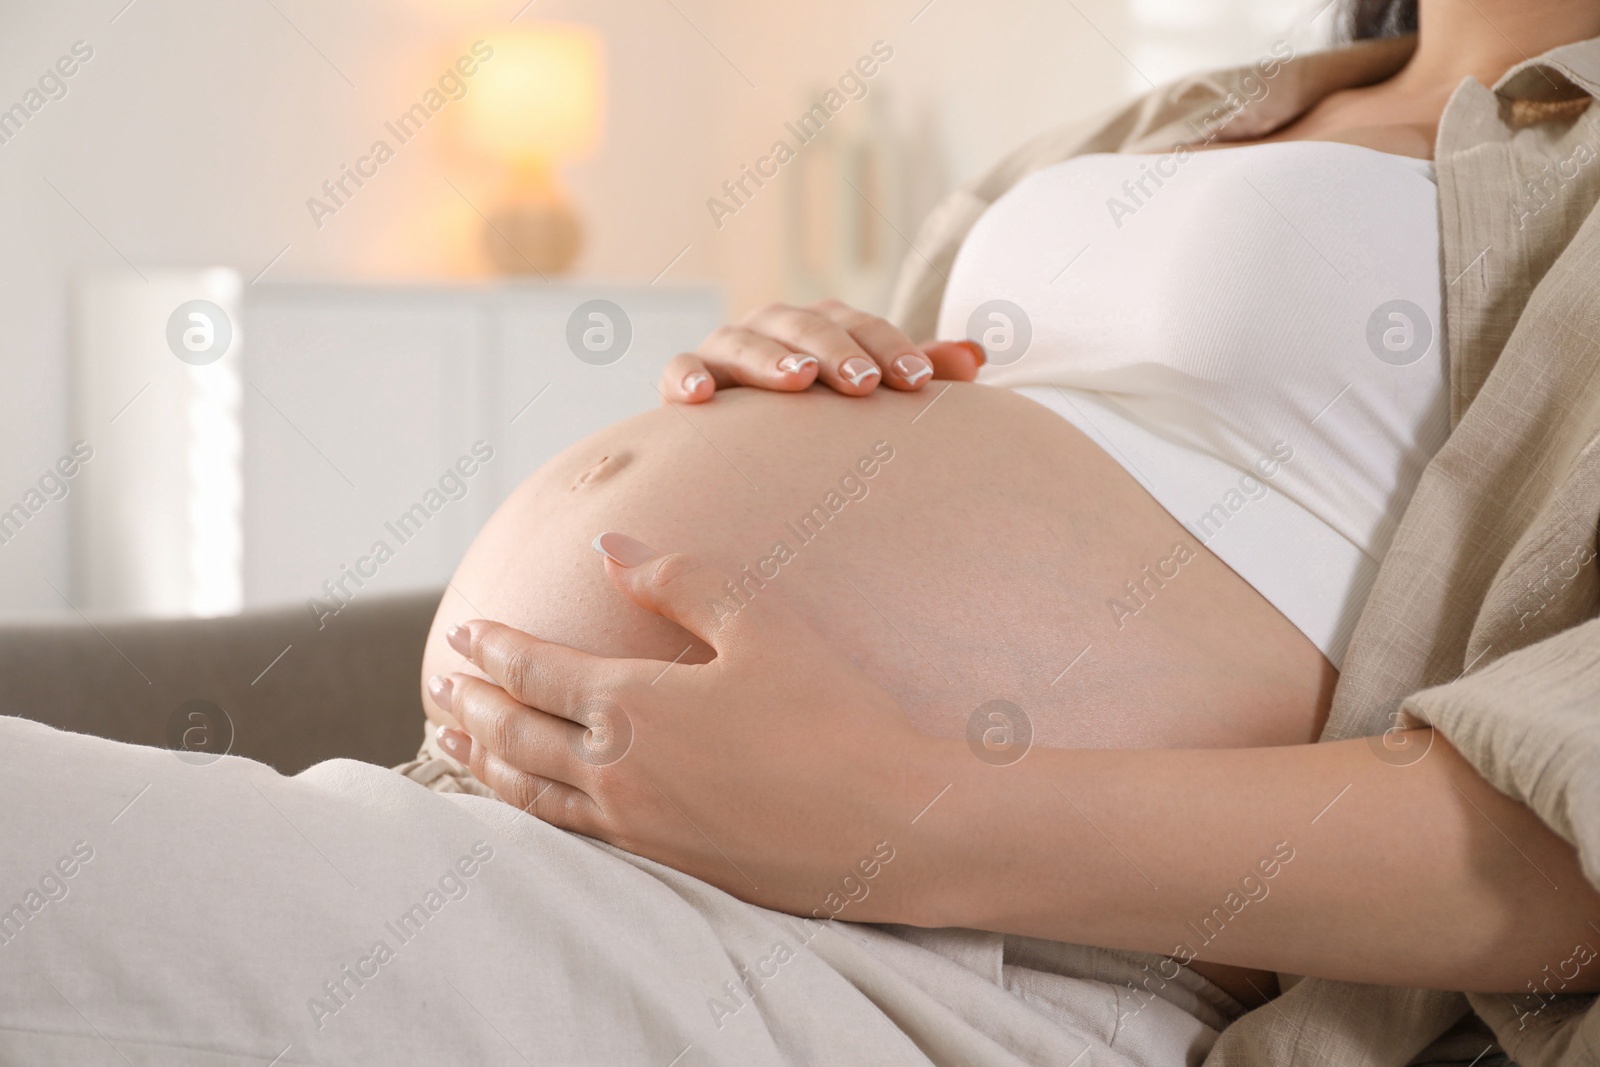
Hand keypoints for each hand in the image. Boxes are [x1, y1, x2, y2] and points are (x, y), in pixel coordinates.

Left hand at [425, 532, 950, 920]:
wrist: (896, 824)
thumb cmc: (834, 714)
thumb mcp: (760, 622)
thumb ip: (678, 580)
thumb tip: (609, 550)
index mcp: (633, 707)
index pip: (535, 673)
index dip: (495, 650)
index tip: (464, 634)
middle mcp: (618, 773)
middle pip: (516, 736)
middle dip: (470, 708)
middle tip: (437, 687)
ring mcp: (638, 828)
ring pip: (532, 794)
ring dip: (484, 765)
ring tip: (452, 748)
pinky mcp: (667, 865)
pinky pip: (570, 835)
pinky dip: (528, 812)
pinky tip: (529, 806)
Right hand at [660, 298, 983, 402]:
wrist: (751, 450)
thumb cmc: (825, 418)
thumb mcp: (871, 390)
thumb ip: (917, 371)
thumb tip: (979, 355)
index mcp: (822, 327)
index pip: (860, 325)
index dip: (889, 346)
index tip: (919, 381)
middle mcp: (773, 330)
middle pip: (803, 325)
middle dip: (836, 350)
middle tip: (865, 384)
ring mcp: (726, 352)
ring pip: (743, 340)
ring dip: (769, 358)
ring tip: (798, 381)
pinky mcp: (687, 382)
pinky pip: (680, 371)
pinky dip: (687, 377)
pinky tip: (703, 398)